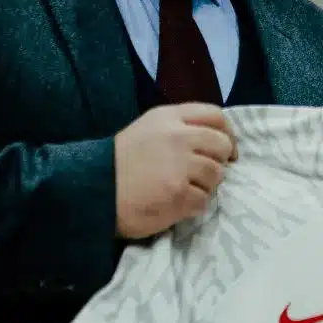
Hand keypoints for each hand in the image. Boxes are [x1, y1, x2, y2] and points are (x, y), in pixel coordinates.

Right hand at [114, 103, 237, 239]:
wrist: (94, 190)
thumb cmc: (121, 161)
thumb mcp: (148, 129)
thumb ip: (180, 127)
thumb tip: (217, 142)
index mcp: (169, 117)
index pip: (216, 116)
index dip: (227, 134)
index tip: (225, 151)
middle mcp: (177, 137)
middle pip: (222, 145)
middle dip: (219, 161)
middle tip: (203, 174)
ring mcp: (179, 166)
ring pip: (216, 175)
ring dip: (205, 186)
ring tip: (184, 189)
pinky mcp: (178, 194)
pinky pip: (204, 200)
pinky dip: (194, 205)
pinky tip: (176, 204)